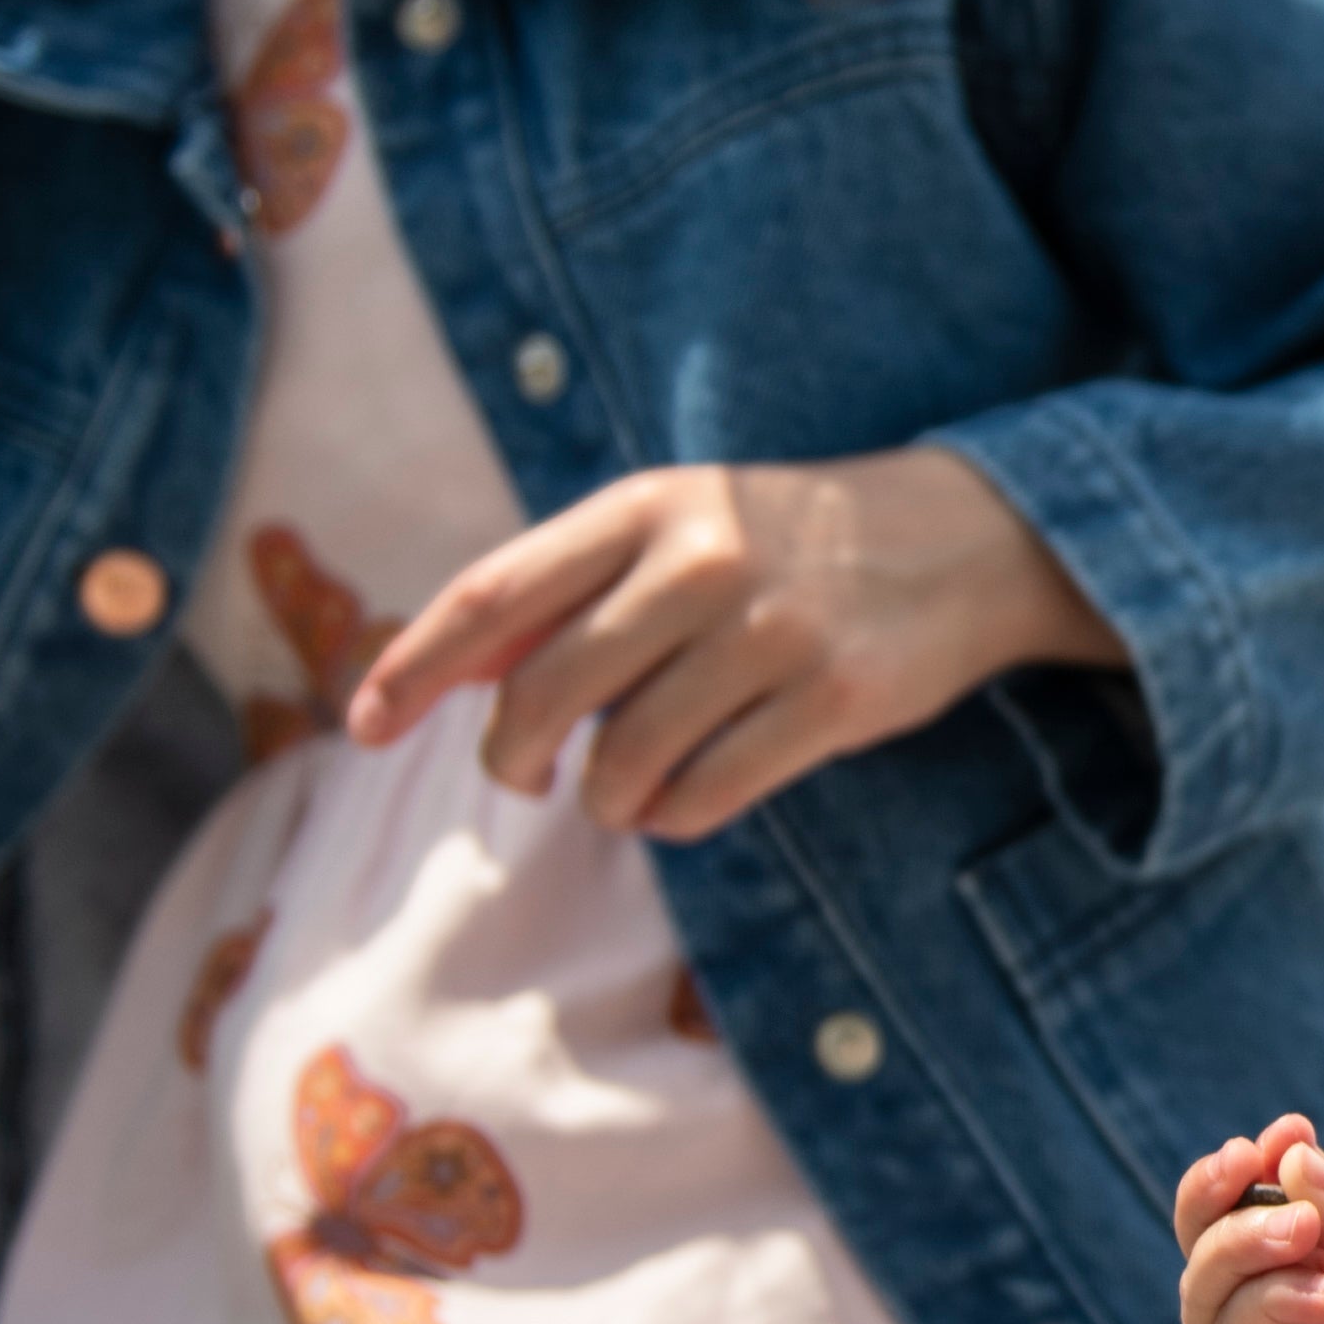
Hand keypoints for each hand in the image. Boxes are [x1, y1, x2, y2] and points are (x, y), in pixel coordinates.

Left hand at [345, 450, 1119, 840]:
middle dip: (512, 758)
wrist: (960, 537)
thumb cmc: (783, 542)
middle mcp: (701, 560)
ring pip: (624, 762)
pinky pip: (704, 798)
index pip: (493, 593)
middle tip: (524, 778)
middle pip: (546, 694)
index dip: (414, 666)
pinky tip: (685, 795)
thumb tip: (438, 674)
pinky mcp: (834, 701)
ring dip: (605, 800)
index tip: (362, 725)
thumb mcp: (674, 526)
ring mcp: (771, 632)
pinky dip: (673, 819)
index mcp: (644, 504)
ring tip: (623, 787)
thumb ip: (566, 590)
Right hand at [1175, 1125, 1323, 1323]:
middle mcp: (1285, 1317)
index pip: (1261, 1207)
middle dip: (1216, 1192)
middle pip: (1207, 1241)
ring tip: (1304, 1235)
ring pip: (1203, 1286)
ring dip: (1244, 1242)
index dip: (1257, 1165)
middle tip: (1248, 1160)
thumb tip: (1290, 1156)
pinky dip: (1269, 1301)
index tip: (1287, 1129)